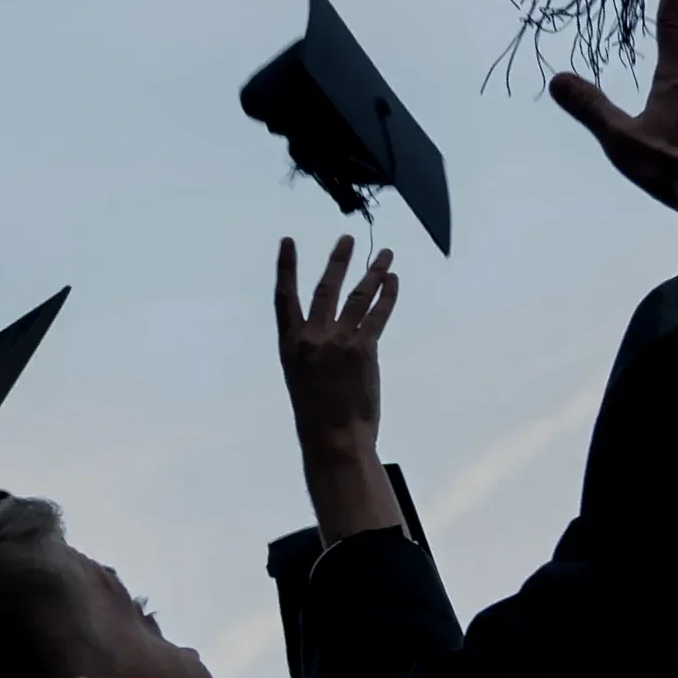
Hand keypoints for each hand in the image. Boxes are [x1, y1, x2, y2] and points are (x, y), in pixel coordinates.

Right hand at [275, 235, 396, 457]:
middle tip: (348, 238)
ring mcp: (338, 342)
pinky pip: (378, 314)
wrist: (333, 438)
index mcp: (290, 345)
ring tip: (384, 254)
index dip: (286, 267)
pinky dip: (388, 295)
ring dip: (373, 272)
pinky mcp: (363, 350)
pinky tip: (393, 280)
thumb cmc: (318, 416)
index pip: (284, 297)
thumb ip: (312, 351)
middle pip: (326, 288)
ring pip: (357, 296)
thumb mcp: (302, 378)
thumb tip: (329, 336)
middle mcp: (312, 338)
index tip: (288, 241)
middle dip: (338, 261)